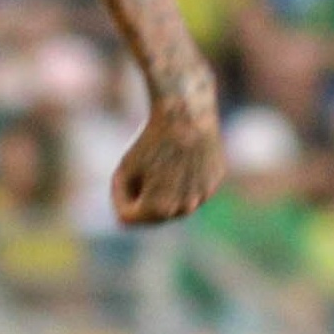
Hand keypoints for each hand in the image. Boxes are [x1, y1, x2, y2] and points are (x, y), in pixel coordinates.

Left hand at [112, 90, 224, 224]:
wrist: (187, 113)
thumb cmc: (150, 140)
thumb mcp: (124, 169)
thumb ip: (121, 198)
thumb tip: (124, 220)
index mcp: (158, 209)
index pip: (127, 217)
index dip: (119, 195)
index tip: (123, 172)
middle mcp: (184, 208)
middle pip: (153, 213)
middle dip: (144, 195)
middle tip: (144, 165)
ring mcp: (203, 196)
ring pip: (176, 201)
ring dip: (166, 189)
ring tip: (164, 160)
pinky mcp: (214, 181)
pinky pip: (194, 186)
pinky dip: (186, 177)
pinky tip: (183, 155)